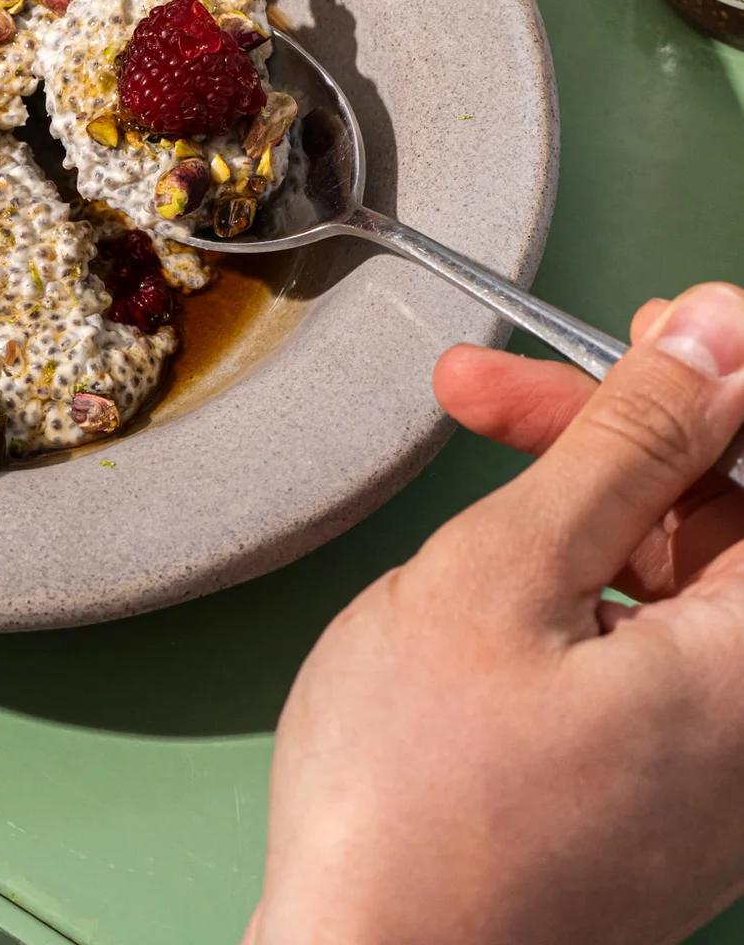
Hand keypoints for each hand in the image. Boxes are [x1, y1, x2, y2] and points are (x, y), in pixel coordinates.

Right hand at [247, 284, 743, 944]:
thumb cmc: (415, 802)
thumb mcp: (505, 572)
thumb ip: (625, 446)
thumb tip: (720, 340)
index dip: (720, 377)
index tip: (654, 325)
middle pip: (727, 519)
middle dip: (616, 433)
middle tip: (497, 389)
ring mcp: (716, 775)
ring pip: (681, 580)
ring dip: (581, 505)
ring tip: (468, 473)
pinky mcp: (662, 801)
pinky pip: (654, 652)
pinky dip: (582, 588)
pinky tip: (492, 577)